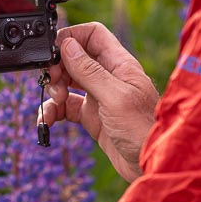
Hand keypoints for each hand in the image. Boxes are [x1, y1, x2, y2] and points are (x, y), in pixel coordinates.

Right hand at [40, 22, 159, 182]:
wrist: (152, 166)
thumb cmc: (144, 130)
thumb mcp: (114, 97)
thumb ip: (89, 71)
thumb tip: (67, 45)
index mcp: (118, 64)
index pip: (92, 34)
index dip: (71, 36)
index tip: (53, 50)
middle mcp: (108, 77)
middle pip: (75, 57)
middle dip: (58, 65)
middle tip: (52, 79)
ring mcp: (99, 97)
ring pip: (68, 82)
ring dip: (54, 88)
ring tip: (56, 99)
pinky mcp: (93, 117)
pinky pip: (67, 107)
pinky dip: (54, 110)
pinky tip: (48, 120)